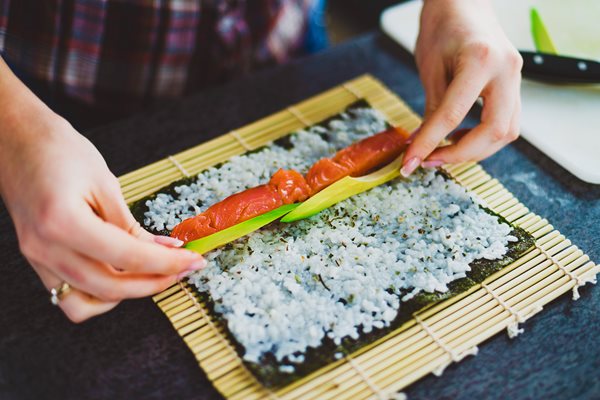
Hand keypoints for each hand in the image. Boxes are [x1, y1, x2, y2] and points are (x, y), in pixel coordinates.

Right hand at [0, 96, 205, 321]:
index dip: (168, 263)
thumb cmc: (58, 149)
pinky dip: (98, 295)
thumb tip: (165, 250)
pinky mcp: (36, 260)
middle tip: (183, 269)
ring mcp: (36, 258)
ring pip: (86, 303)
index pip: (128, 258)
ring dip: (126, 295)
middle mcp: (45, 248)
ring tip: (154, 275)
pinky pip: (68, 296)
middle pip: (110, 288)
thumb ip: (132, 224)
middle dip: (155, 283)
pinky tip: (121, 276)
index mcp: (63, 222)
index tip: (195, 261)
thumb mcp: (104, 182)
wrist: (14, 138)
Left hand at [401, 0, 522, 175]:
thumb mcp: (430, 67)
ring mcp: (517, 78)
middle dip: (461, 154)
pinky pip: (506, 122)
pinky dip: (484, 138)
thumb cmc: (443, 26)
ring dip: (475, 150)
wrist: (464, 2)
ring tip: (443, 150)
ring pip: (507, 131)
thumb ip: (432, 108)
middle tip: (430, 160)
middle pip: (495, 130)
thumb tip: (423, 145)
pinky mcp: (515, 85)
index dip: (429, 143)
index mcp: (480, 60)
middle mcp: (506, 70)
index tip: (410, 163)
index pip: (453, 115)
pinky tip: (461, 138)